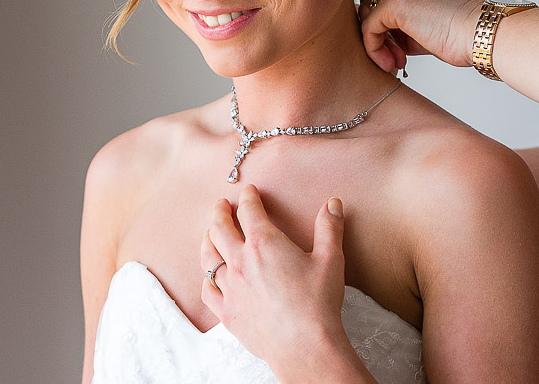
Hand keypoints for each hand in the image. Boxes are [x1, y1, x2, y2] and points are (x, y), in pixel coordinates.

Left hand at [201, 185, 352, 376]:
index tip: (249, 192)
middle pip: (220, 229)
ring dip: (207, 240)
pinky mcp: (227, 313)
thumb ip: (329, 227)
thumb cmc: (318, 303)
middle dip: (219, 213)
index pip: (250, 211)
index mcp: (264, 244)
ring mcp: (230, 289)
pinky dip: (206, 278)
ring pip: (208, 258)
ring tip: (210, 234)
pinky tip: (210, 276)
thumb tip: (332, 204)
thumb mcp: (330, 259)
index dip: (248, 198)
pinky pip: (207, 291)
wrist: (304, 346)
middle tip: (220, 205)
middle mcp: (240, 263)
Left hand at [358, 0, 485, 73]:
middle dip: (381, 32)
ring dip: (378, 42)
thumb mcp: (432, 23)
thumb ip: (407, 24)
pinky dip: (374, 47)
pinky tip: (392, 63)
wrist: (484, 35)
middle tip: (396, 58)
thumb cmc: (467, 35)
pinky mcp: (394, 2)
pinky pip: (369, 26)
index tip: (401, 50)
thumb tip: (383, 37)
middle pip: (374, 1)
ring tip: (395, 63)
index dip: (389, 25)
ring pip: (369, 13)